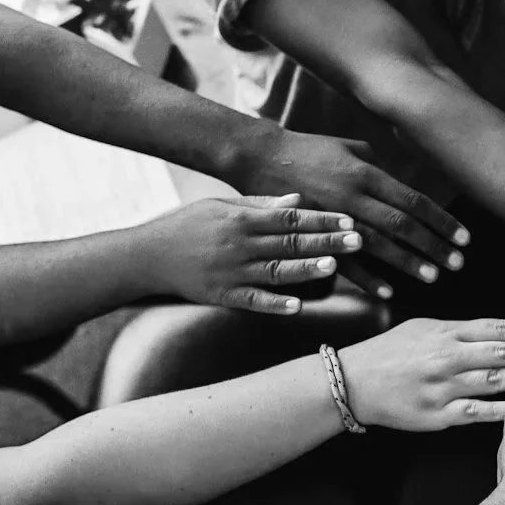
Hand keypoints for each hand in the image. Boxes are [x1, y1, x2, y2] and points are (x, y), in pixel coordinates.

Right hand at [144, 194, 362, 312]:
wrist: (145, 256)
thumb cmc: (185, 226)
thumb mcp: (220, 206)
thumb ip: (259, 204)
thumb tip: (297, 199)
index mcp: (241, 219)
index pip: (289, 217)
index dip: (321, 219)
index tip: (349, 219)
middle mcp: (238, 244)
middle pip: (289, 242)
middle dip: (325, 241)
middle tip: (359, 240)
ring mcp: (231, 272)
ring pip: (276, 271)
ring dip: (306, 269)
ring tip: (334, 267)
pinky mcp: (221, 295)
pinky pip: (253, 301)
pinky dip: (275, 304)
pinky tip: (297, 306)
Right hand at [224, 125, 468, 296]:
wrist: (259, 156)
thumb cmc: (309, 150)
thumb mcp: (349, 148)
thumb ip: (380, 166)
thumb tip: (406, 184)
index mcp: (366, 172)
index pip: (413, 199)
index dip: (441, 219)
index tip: (464, 237)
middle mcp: (354, 195)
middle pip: (402, 224)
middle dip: (433, 245)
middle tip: (457, 263)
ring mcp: (333, 216)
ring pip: (378, 245)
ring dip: (407, 263)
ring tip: (433, 278)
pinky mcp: (313, 234)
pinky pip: (344, 261)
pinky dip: (368, 279)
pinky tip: (389, 292)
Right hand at [339, 318, 504, 430]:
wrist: (352, 382)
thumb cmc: (390, 353)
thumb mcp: (424, 329)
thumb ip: (460, 331)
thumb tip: (501, 331)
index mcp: (446, 334)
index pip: (497, 328)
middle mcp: (447, 358)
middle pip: (501, 352)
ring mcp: (443, 388)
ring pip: (493, 381)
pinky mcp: (437, 415)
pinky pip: (475, 412)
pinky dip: (499, 409)